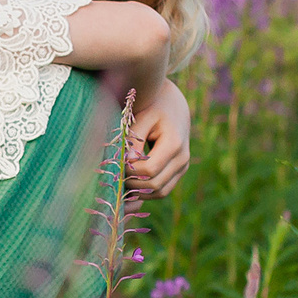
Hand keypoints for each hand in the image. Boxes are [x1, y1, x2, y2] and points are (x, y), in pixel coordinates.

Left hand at [127, 77, 192, 196]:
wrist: (172, 105)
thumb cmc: (152, 109)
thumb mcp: (140, 119)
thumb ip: (133, 142)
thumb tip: (126, 164)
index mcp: (174, 144)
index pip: (149, 170)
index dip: (129, 172)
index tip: (115, 165)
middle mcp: (182, 158)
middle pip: (154, 185)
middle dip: (132, 184)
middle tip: (114, 176)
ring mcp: (183, 167)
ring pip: (160, 192)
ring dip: (139, 192)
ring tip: (120, 182)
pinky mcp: (179, 171)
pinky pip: (162, 191)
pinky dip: (146, 192)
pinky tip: (129, 187)